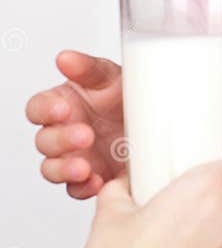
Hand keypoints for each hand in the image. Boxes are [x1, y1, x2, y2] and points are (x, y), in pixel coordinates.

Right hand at [25, 50, 124, 198]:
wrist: (158, 122)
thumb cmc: (127, 96)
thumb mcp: (112, 77)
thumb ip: (88, 68)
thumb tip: (65, 58)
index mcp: (63, 103)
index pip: (38, 108)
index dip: (46, 110)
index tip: (63, 109)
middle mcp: (64, 132)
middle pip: (44, 141)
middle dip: (62, 140)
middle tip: (85, 135)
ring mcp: (75, 156)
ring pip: (53, 168)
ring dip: (65, 168)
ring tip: (85, 167)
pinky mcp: (90, 177)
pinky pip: (76, 188)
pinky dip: (83, 187)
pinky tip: (96, 182)